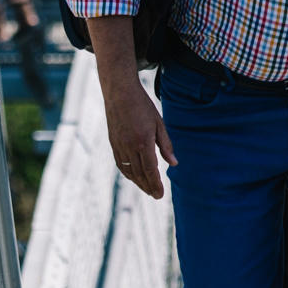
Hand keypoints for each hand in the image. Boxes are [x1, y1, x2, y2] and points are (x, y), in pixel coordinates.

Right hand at [99, 68, 177, 198]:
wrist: (119, 92)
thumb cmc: (142, 105)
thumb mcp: (159, 123)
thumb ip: (166, 145)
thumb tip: (174, 163)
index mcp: (143, 141)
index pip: (150, 170)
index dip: (156, 184)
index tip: (160, 194)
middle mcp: (129, 146)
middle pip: (139, 174)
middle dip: (148, 187)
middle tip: (155, 195)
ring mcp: (119, 145)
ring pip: (129, 171)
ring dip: (138, 182)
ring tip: (146, 189)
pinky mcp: (113, 143)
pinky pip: (121, 163)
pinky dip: (128, 173)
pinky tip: (134, 177)